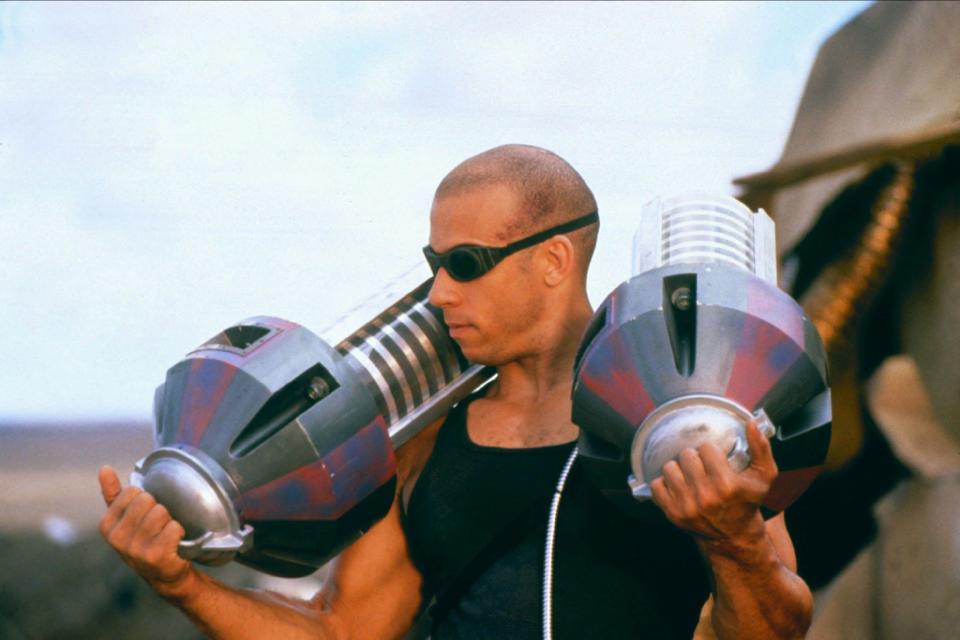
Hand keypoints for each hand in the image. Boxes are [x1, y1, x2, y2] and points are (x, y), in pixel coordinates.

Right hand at [98, 465, 194, 597]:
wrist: (163, 574)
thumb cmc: (144, 540)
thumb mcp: (125, 519)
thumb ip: (114, 493)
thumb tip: (104, 468)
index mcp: (107, 526)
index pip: (132, 491)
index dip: (145, 499)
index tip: (144, 515)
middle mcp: (117, 539)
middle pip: (147, 500)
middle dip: (158, 508)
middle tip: (157, 525)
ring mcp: (136, 549)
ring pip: (161, 512)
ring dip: (169, 520)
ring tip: (164, 534)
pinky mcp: (156, 556)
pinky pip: (174, 527)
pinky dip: (179, 532)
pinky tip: (174, 543)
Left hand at [649, 420, 777, 550]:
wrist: (734, 536)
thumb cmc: (748, 502)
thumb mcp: (764, 476)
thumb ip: (761, 447)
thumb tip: (751, 423)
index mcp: (727, 485)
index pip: (706, 448)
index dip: (711, 452)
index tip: (716, 460)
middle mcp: (705, 496)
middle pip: (686, 455)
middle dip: (694, 458)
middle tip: (702, 467)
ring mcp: (687, 507)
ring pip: (669, 468)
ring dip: (679, 469)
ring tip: (690, 476)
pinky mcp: (673, 514)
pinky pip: (656, 485)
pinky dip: (665, 483)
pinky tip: (679, 486)